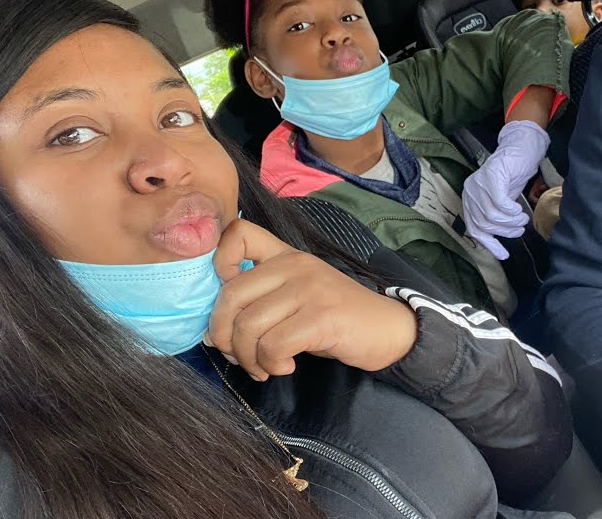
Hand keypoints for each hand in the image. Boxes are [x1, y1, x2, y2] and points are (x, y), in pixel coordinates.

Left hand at [206, 219, 417, 380]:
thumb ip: (261, 300)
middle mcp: (295, 265)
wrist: (387, 330)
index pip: (237, 235)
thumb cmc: (336, 317)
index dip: (217, 266)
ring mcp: (309, 289)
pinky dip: (272, 364)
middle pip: (230, 295)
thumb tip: (213, 333)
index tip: (230, 303)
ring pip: (248, 326)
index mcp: (285, 256)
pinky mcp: (321, 317)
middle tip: (238, 355)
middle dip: (223, 335)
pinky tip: (286, 365)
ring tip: (264, 366)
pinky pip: (273, 346)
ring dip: (248, 358)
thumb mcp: (298, 295)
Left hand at [461, 120, 549, 259]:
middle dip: (505, 231)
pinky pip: (500, 203)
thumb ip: (495, 219)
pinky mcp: (491, 176)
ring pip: (492, 215)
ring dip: (511, 222)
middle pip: (483, 223)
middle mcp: (470, 191)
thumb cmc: (513, 176)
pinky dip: (511, 211)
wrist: (522, 150)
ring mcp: (479, 183)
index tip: (504, 254)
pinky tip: (519, 210)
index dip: (489, 244)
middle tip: (519, 229)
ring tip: (522, 219)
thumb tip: (495, 244)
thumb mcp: (502, 202)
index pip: (473, 228)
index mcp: (470, 199)